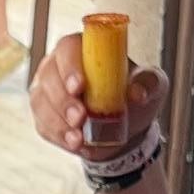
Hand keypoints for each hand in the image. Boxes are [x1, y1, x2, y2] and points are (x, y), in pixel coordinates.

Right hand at [30, 37, 162, 166]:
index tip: (79, 86)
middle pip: (49, 76)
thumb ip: (148, 82)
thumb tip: (137, 93)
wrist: (125, 127)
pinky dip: (60, 137)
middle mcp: (58, 66)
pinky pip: (44, 125)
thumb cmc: (134, 95)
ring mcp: (47, 90)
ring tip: (80, 138)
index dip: (70, 66)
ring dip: (59, 122)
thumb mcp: (151, 85)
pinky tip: (76, 144)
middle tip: (80, 117)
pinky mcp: (44, 115)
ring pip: (42, 102)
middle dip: (63, 100)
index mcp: (83, 49)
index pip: (68, 48)